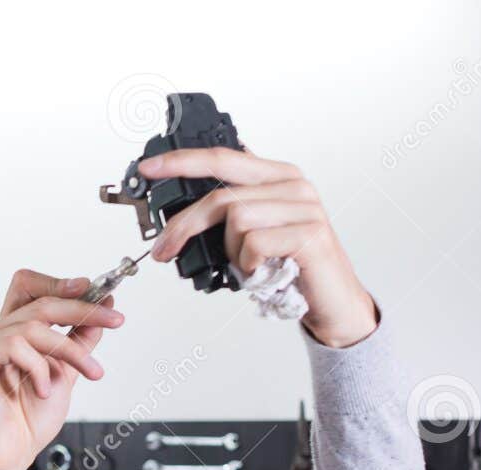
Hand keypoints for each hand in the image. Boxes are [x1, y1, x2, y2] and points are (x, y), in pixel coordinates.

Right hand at [0, 269, 122, 469]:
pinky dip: (39, 368)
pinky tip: (43, 390)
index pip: (30, 288)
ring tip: (90, 373)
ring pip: (34, 325)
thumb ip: (79, 341)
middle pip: (39, 301)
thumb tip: (102, 307)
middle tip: (115, 319)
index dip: (61, 283)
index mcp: (10, 334)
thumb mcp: (65, 373)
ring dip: (70, 350)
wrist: (8, 457)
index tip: (99, 290)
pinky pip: (15, 345)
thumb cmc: (27, 422)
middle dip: (83, 308)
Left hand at [141, 147, 377, 347]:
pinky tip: (261, 272)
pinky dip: (248, 264)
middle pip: (222, 195)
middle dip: (184, 225)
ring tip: (245, 266)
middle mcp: (293, 185)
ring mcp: (305, 208)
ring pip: (237, 220)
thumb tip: (180, 215)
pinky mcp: (309, 234)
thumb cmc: (288, 266)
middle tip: (164, 249)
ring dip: (230, 252)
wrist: (331, 299)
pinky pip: (256, 243)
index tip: (150, 168)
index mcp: (277, 177)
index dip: (183, 161)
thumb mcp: (253, 233)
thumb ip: (228, 213)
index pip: (223, 159)